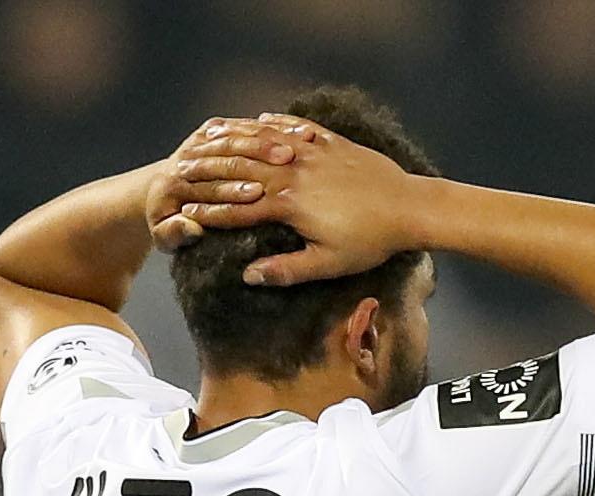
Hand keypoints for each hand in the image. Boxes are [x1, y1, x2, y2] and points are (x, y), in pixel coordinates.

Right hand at [155, 115, 426, 288]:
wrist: (409, 207)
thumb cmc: (370, 242)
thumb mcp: (328, 263)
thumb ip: (287, 269)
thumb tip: (249, 275)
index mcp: (289, 204)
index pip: (239, 207)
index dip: (211, 211)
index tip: (186, 212)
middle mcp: (294, 172)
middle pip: (243, 169)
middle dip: (212, 172)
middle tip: (186, 170)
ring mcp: (313, 153)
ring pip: (265, 143)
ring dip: (238, 142)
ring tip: (214, 138)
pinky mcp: (332, 143)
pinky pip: (298, 128)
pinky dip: (277, 124)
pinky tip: (263, 120)